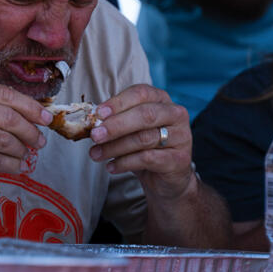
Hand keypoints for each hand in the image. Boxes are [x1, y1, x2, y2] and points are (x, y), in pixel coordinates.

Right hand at [0, 80, 51, 191]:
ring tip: (26, 155)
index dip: (30, 106)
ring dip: (22, 150)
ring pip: (4, 139)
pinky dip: (11, 164)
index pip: (4, 94)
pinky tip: (14, 166)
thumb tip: (19, 114)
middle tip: (40, 141)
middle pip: (8, 116)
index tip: (45, 117)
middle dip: (30, 130)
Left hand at [88, 84, 193, 198]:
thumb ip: (115, 121)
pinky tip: (111, 166)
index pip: (140, 93)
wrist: (165, 178)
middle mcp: (175, 114)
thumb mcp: (129, 130)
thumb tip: (92, 122)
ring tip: (95, 154)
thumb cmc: (144, 147)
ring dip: (115, 147)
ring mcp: (181, 136)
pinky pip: (148, 158)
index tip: (98, 114)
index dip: (118, 102)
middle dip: (115, 125)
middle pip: (144, 115)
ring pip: (143, 138)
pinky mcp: (180, 159)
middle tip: (94, 136)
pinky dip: (125, 163)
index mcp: (161, 99)